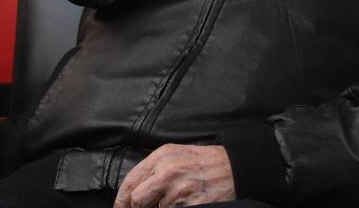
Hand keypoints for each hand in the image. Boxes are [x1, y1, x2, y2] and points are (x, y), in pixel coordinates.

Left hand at [113, 144, 235, 207]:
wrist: (237, 169)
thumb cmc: (208, 163)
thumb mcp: (179, 155)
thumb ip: (156, 169)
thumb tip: (134, 192)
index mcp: (163, 156)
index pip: (130, 182)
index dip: (122, 200)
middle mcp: (168, 172)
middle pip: (137, 200)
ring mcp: (179, 190)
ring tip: (179, 200)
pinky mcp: (190, 204)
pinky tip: (188, 203)